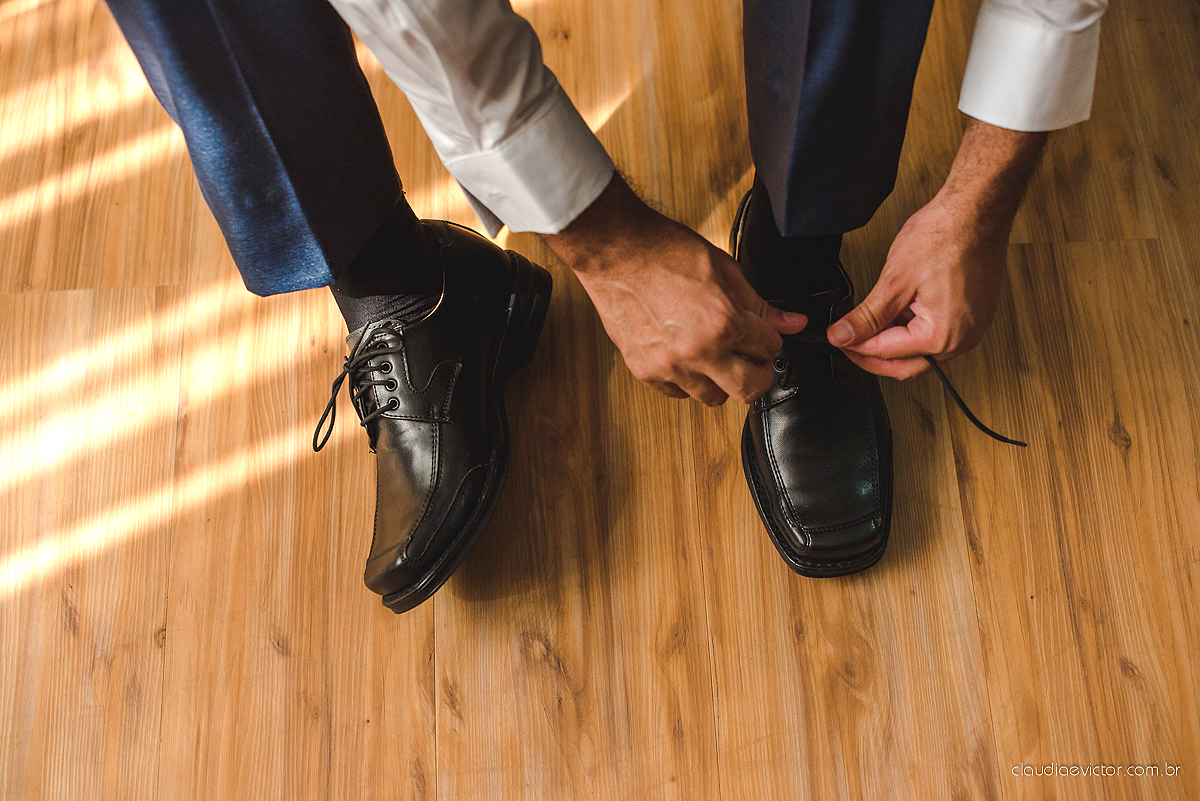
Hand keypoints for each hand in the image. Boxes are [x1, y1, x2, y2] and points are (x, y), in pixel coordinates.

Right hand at [541, 176, 805, 404]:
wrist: (615, 252)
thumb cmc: (664, 252)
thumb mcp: (724, 270)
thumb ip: (758, 304)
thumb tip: (791, 323)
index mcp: (723, 322)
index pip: (769, 348)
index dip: (771, 339)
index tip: (764, 335)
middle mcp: (698, 351)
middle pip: (748, 390)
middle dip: (758, 374)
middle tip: (753, 359)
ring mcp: (669, 366)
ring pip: (713, 398)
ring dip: (722, 380)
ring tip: (716, 355)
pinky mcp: (645, 371)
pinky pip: (679, 393)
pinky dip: (689, 380)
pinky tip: (687, 357)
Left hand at [826, 117, 1046, 379]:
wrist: (977, 211)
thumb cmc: (946, 237)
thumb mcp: (894, 281)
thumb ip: (866, 316)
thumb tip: (843, 335)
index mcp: (942, 336)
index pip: (887, 354)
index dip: (855, 347)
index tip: (837, 338)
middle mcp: (962, 340)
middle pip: (906, 364)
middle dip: (872, 355)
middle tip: (847, 340)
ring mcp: (971, 329)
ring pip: (921, 352)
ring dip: (892, 343)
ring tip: (867, 323)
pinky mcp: (972, 316)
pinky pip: (937, 334)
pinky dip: (912, 330)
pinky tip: (895, 314)